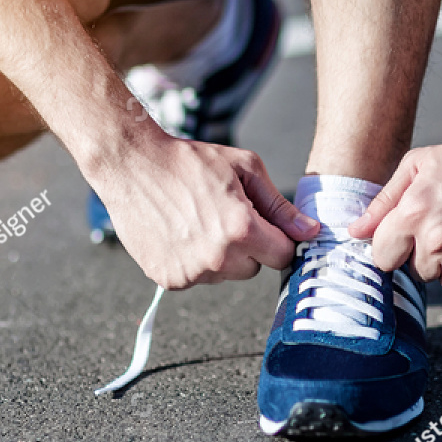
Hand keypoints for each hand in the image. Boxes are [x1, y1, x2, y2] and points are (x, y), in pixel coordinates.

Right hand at [90, 126, 319, 289]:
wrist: (132, 165)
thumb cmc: (189, 161)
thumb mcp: (244, 169)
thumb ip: (280, 206)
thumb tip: (310, 231)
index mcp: (241, 230)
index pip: (282, 256)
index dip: (277, 239)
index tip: (264, 225)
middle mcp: (217, 258)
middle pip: (254, 269)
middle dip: (248, 248)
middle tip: (223, 216)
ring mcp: (191, 273)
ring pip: (224, 275)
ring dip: (219, 256)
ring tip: (197, 221)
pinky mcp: (169, 280)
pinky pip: (196, 278)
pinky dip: (192, 262)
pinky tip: (179, 233)